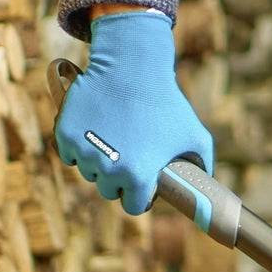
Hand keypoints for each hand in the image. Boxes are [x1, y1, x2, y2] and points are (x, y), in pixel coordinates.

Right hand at [54, 9, 214, 218]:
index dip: (140, 194)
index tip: (142, 180)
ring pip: (89, 171)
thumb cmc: (166, 102)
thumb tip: (205, 185)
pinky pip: (70, 153)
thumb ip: (203, 165)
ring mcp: (84, 152)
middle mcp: (108, 169)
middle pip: (108, 190)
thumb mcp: (194, 135)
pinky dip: (79, 146)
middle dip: (118, 178)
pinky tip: (95, 129)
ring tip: (115, 137)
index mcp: (138, 177)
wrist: (132, 66)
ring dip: (99, 162)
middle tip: (129, 154)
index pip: (133, 205)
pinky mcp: (65, 135)